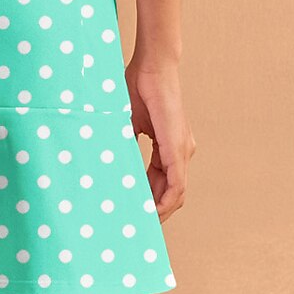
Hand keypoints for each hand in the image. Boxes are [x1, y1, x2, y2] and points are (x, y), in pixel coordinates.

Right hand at [124, 55, 194, 222]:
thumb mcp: (127, 123)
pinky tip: (151, 210)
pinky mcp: (178, 148)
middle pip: (171, 193)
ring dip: (160, 210)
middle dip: (155, 212)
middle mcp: (181, 151)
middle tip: (135, 227)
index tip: (134, 212)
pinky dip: (165, 200)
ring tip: (141, 224)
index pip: (162, 182)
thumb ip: (125, 144)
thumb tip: (110, 163)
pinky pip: (176, 184)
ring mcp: (182, 150)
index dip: (150, 200)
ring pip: (176, 193)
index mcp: (168, 146)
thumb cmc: (137, 87)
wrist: (152, 66)